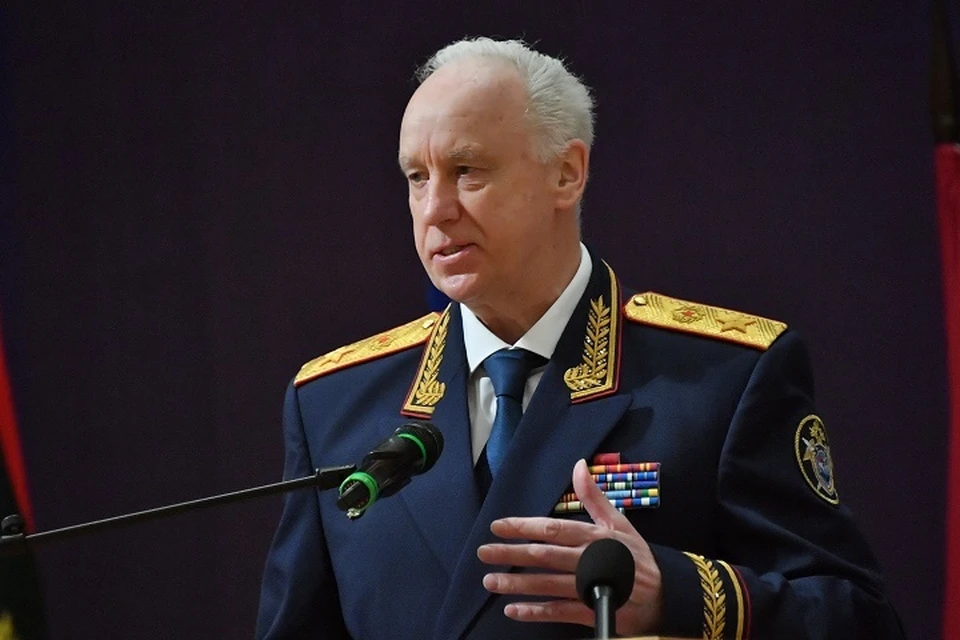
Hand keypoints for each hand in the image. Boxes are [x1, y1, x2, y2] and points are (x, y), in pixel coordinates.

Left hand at [477, 458, 662, 634]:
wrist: (665, 594)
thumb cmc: (635, 555)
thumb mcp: (618, 522)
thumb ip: (593, 496)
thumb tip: (577, 466)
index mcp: (594, 536)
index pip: (553, 529)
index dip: (524, 527)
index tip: (498, 526)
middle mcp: (589, 560)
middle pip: (544, 556)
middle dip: (511, 554)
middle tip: (484, 553)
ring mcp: (590, 587)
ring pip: (548, 584)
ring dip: (518, 583)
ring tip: (491, 581)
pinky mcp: (592, 611)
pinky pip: (559, 612)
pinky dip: (535, 612)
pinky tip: (513, 610)